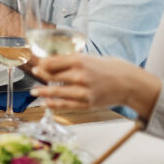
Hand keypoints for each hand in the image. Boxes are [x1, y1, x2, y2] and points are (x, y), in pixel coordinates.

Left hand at [32, 54, 161, 118]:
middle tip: (34, 73)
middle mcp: (80, 76)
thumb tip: (54, 61)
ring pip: (56, 92)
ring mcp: (83, 91)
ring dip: (42, 93)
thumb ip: (73, 61)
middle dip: (40, 75)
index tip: (36, 63)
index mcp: (80, 61)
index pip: (52, 62)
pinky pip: (66, 105)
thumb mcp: (91, 58)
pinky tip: (46, 103)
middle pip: (51, 76)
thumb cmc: (111, 68)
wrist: (129, 83)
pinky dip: (54, 104)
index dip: (41, 63)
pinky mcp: (87, 104)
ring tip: (34, 92)